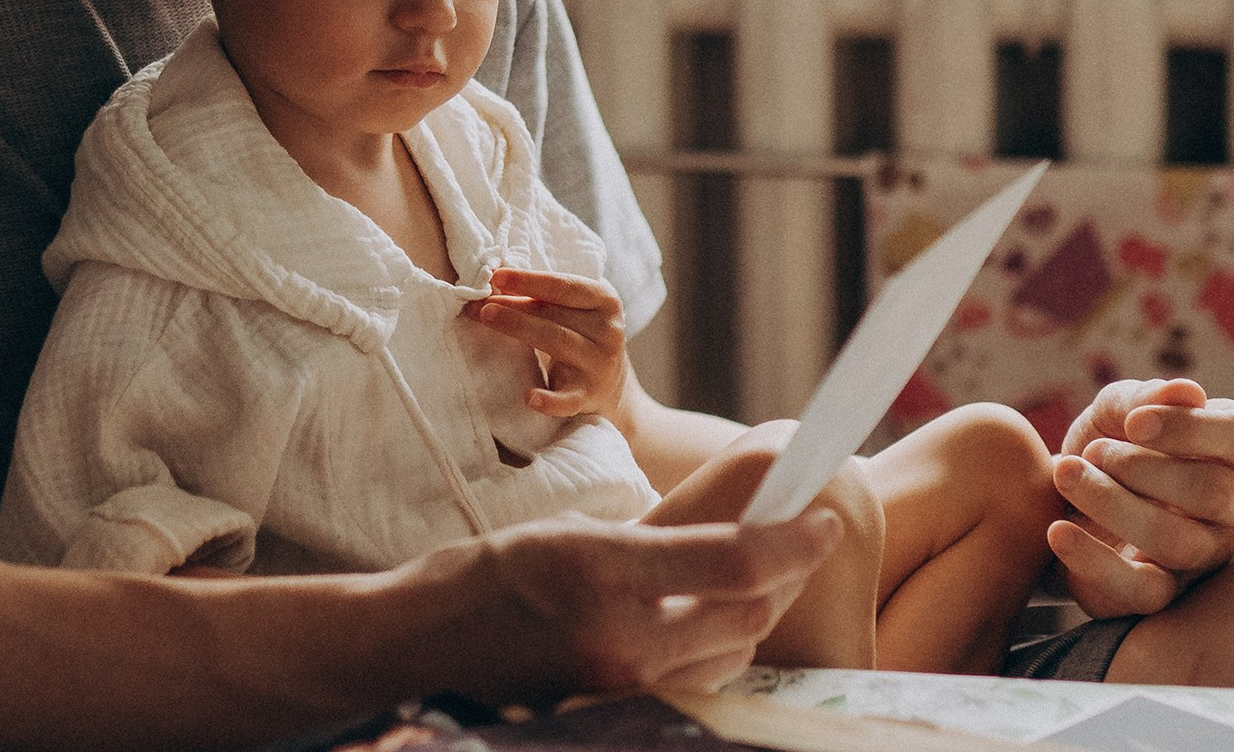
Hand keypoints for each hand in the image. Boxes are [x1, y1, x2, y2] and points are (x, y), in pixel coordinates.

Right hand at [433, 508, 844, 700]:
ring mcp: (619, 689)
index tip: (821, 516)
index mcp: (602, 571)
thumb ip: (647, 543)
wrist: (413, 651)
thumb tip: (725, 534)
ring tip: (747, 578)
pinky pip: (693, 686)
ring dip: (751, 616)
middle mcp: (619, 639)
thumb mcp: (564, 534)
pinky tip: (704, 623)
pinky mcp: (613, 716)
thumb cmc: (477, 580)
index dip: (794, 539)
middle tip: (796, 538)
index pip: (734, 561)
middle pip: (748, 615)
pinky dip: (713, 653)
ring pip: (730, 656)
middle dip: (783, 574)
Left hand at [467, 270, 626, 419]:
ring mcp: (599, 365)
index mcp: (605, 302)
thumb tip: (494, 284)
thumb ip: (541, 298)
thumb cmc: (581, 336)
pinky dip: (549, 400)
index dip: (530, 280)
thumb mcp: (571, 312)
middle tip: (481, 303)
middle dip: (514, 306)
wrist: (610, 386)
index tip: (497, 276)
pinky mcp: (588, 396)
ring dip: (519, 327)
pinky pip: (567, 399)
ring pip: (556, 341)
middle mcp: (608, 331)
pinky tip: (529, 397)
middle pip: (555, 313)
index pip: (564, 287)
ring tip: (487, 318)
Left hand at [1049, 378, 1233, 618]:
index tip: (1133, 423)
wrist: (1065, 492)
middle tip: (1093, 452)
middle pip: (1216, 494)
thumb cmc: (1112, 439)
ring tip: (1066, 474)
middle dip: (1143, 468)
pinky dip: (1094, 562)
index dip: (1191, 427)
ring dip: (1113, 505)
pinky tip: (1058, 532)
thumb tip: (1187, 391)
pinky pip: (1143, 593)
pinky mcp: (1164, 594)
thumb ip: (1147, 398)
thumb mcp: (1121, 408)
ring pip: (1179, 543)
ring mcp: (1207, 556)